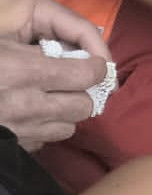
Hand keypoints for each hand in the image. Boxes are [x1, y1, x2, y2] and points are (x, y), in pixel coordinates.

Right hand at [0, 0, 109, 148]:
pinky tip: (29, 118)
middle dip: (82, 93)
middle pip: (84, 105)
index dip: (95, 67)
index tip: (92, 63)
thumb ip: (29, 47)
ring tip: (50, 101)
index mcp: (26, 71)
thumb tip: (59, 50)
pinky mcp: (13, 146)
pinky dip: (43, 130)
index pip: (87, 73)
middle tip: (70, 82)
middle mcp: (30, 105)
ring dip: (65, 114)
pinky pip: (43, 142)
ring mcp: (22, 130)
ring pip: (68, 127)